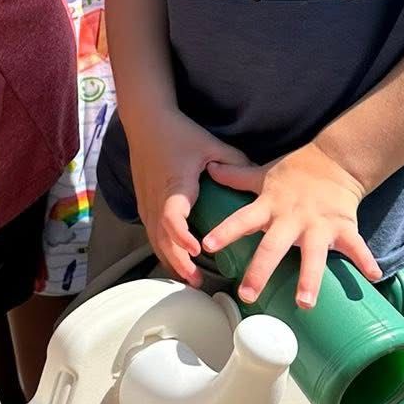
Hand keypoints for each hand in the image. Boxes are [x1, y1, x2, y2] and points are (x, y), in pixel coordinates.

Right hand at [128, 106, 256, 286]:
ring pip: (155, 240)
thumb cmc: (179, 133)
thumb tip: (260, 182)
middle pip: (162, 239)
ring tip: (190, 279)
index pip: (173, 218)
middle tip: (198, 280)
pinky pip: (151, 233)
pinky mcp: (143, 204)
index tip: (198, 251)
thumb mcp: (211, 145)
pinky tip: (177, 261)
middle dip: (179, 262)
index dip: (183, 237)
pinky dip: (163, 250)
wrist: (146, 122)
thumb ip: (235, 164)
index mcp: (174, 185)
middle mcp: (156, 199)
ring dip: (171, 260)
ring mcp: (146, 203)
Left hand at [199, 143, 380, 306]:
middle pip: (273, 246)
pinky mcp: (343, 227)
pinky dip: (365, 261)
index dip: (225, 231)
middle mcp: (292, 218)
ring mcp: (319, 224)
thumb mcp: (263, 174)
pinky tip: (373, 277)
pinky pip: (356, 246)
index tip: (208, 245)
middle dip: (260, 270)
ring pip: (313, 255)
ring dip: (309, 279)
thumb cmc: (295, 172)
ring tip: (305, 304)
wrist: (335, 160)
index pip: (242, 219)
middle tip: (248, 295)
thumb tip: (210, 168)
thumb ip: (236, 177)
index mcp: (270, 205)